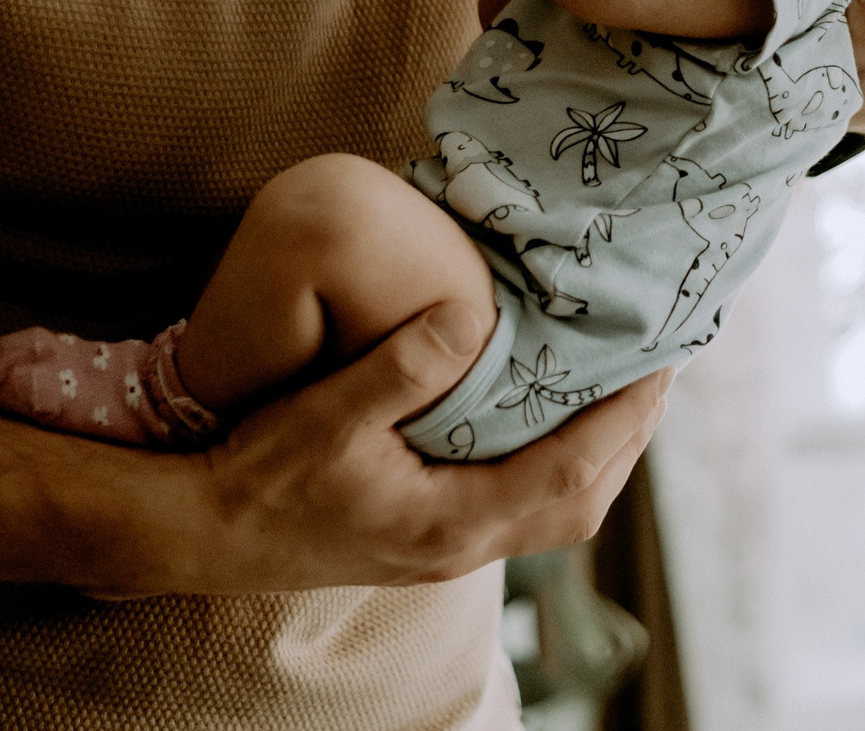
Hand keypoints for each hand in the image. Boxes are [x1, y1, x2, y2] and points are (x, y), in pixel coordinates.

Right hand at [148, 303, 673, 592]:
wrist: (203, 534)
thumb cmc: (259, 477)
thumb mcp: (323, 415)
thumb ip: (399, 368)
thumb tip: (471, 314)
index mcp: (450, 521)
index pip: (570, 473)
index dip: (623, 419)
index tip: (660, 363)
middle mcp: (462, 546)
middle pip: (582, 500)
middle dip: (629, 435)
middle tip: (659, 365)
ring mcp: (449, 549)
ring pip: (557, 510)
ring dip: (599, 451)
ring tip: (622, 386)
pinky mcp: (433, 537)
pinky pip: (525, 504)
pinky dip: (558, 461)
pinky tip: (554, 416)